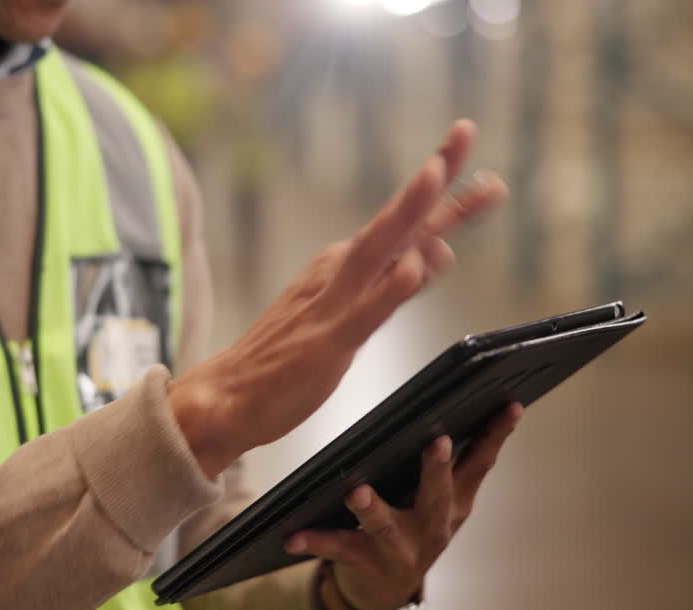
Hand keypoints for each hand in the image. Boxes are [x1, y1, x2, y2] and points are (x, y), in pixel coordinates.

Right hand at [169, 119, 507, 476]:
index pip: (404, 221)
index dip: (441, 182)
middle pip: (396, 219)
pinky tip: (412, 267)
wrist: (227, 395)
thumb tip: (438, 253)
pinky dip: (390, 288)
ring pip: (377, 248)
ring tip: (435, 172)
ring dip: (406, 210)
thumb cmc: (286, 359)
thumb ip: (394, 289)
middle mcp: (339, 272)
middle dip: (433, 174)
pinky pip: (365, 311)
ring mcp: (333, 302)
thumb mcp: (352, 316)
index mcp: (345, 265)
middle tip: (463, 131)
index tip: (464, 140)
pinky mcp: (328, 341)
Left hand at [287, 403, 522, 609]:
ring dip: (372, 509)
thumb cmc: (412, 527)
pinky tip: (293, 535)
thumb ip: (446, 463)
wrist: (387, 590)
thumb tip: (448, 407)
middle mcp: (433, 527)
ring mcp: (402, 549)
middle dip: (437, 468)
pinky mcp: (368, 564)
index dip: (496, 435)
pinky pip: (338, 549)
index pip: (479, 463)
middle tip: (437, 441)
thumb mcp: (438, 499)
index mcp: (454, 503)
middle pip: (438, 494)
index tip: (510, 406)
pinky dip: (315, 541)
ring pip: (386, 526)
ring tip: (356, 493)